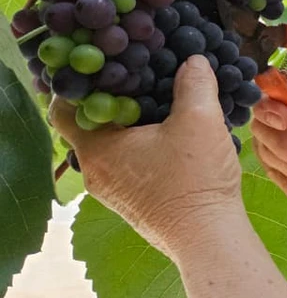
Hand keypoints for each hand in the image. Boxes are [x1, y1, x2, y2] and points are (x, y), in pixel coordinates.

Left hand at [50, 55, 242, 259]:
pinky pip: (126, 163)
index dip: (80, 83)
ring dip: (128, 124)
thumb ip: (194, 84)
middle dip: (110, 100)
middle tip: (137, 77)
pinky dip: (139, 144)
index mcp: (97, 149)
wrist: (209, 236)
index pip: (65, 108)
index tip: (107, 66)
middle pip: (87, 126)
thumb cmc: (195, 180)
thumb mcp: (200, 119)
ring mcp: (112, 190)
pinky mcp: (132, 201)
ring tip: (157, 102)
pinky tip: (169, 135)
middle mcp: (95, 172)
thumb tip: (193, 61)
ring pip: (109, 145)